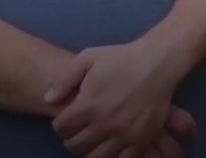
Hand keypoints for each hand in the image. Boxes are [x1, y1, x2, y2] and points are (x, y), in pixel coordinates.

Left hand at [46, 41, 194, 156]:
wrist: (157, 62)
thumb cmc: (121, 58)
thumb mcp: (88, 58)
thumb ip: (65, 80)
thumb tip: (48, 100)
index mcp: (88, 105)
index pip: (61, 128)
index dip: (61, 123)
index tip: (67, 118)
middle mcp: (104, 124)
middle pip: (75, 146)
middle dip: (72, 138)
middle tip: (79, 129)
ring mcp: (123, 135)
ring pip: (96, 157)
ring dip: (90, 150)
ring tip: (93, 139)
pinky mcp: (141, 140)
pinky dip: (112, 156)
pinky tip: (110, 146)